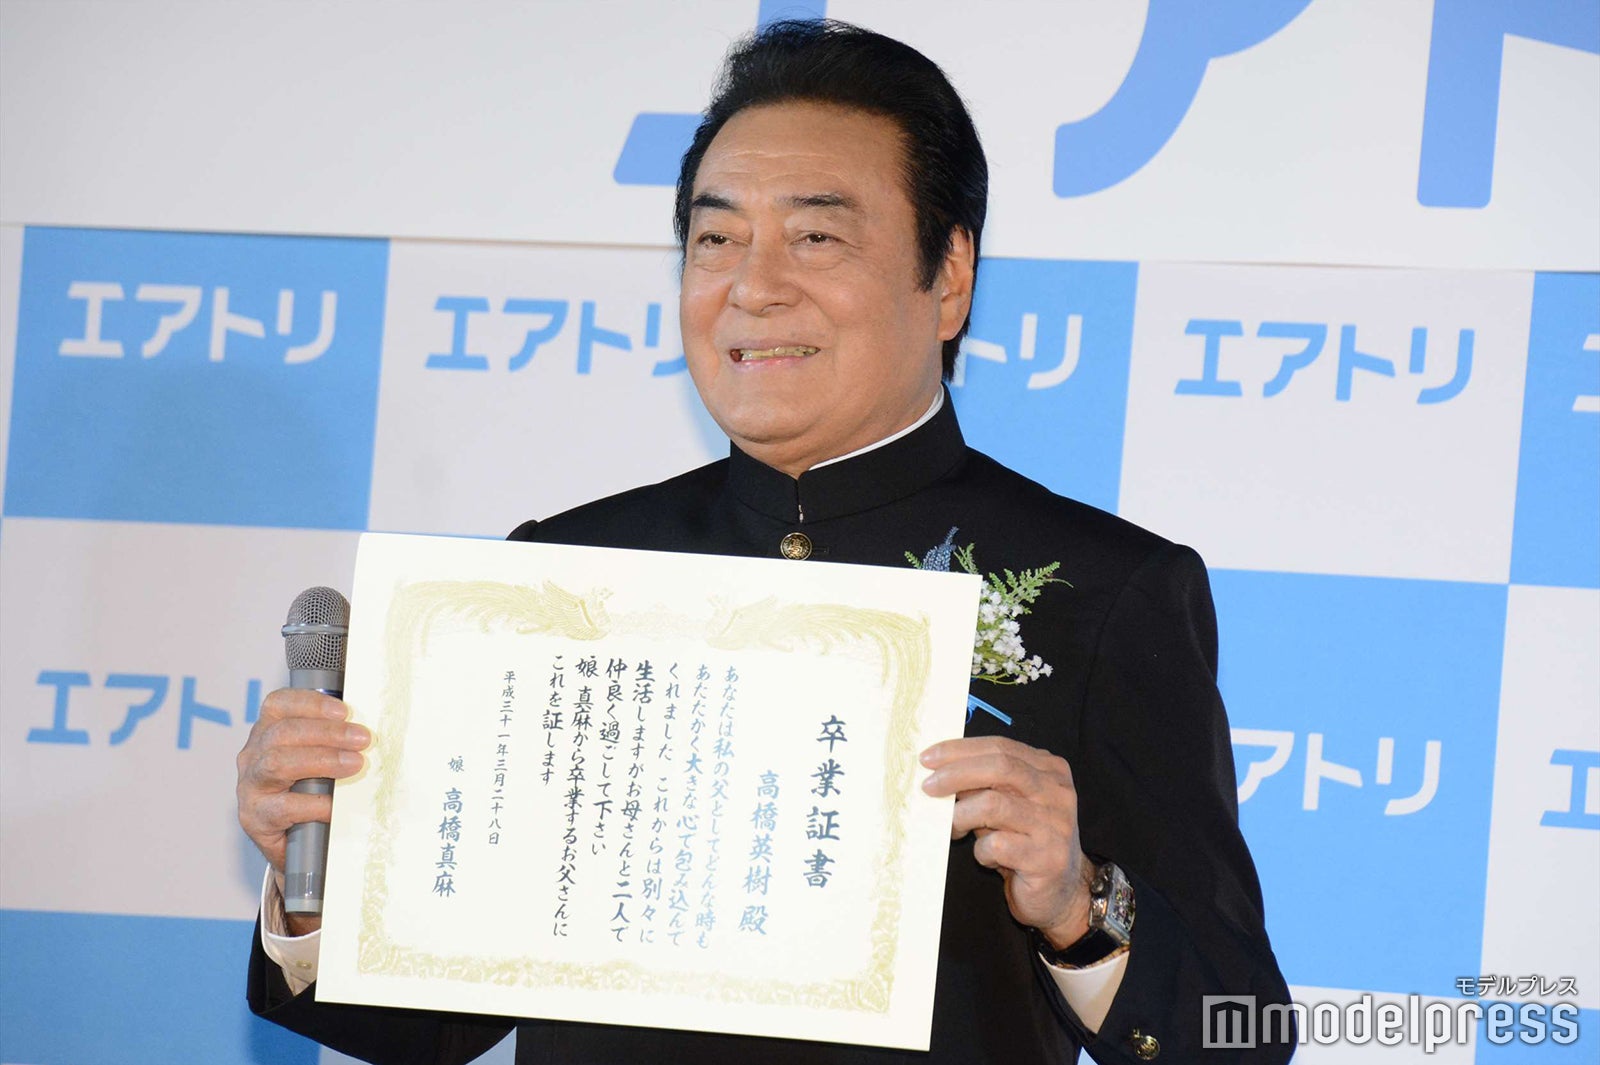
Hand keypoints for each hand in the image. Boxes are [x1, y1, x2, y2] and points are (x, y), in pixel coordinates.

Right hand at [236, 688, 368, 933]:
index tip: (345, 711)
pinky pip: (285, 807)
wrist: (293, 849)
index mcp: (267, 732)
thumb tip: (372, 731)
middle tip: (363, 739)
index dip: (311, 704)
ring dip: (322, 760)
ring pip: (277, 763)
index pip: (279, 704)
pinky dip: (315, 804)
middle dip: (327, 733)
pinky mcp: (255, 818)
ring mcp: (250, 787)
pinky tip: (336, 806)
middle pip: (283, 733)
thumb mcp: (318, 760)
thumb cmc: (309, 793)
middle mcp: (252, 755)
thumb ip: (334, 742)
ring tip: (355, 764)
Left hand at [921, 735, 1093, 948]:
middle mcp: (1057, 792)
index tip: (928, 758)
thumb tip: (939, 770)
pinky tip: (986, 857)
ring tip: (953, 829)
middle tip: (928, 787)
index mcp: (1049, 770)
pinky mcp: (1047, 858)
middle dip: (956, 773)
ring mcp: (1056, 824)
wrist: (1061, 891)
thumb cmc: (1025, 842)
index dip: (960, 750)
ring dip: (961, 816)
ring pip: (993, 805)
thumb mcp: (1007, 804)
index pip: (1000, 747)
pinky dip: (981, 851)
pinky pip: (997, 845)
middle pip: (999, 767)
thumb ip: (985, 784)